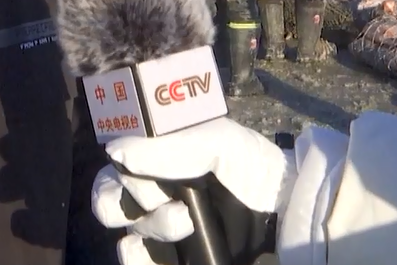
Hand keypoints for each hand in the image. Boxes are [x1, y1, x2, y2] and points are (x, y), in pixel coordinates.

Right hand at [92, 118, 293, 264]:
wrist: (286, 220)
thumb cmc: (255, 172)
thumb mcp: (221, 143)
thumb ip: (172, 145)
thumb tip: (116, 152)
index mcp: (158, 159)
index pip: (116, 159)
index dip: (122, 161)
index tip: (142, 161)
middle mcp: (151, 195)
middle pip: (109, 194)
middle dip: (137, 192)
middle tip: (174, 197)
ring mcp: (155, 231)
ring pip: (123, 228)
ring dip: (150, 222)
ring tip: (185, 223)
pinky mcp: (162, 260)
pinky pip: (130, 258)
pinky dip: (135, 256)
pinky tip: (158, 249)